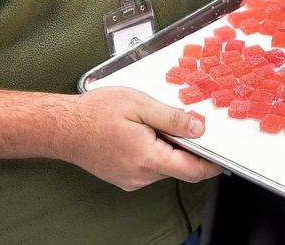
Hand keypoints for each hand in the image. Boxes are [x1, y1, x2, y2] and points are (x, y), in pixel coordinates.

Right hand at [62, 87, 222, 191]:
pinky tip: (140, 133)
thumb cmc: (95, 113)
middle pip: (177, 166)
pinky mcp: (122, 177)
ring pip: (162, 166)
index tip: (221, 156)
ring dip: (166, 148)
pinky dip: (152, 151)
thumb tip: (198, 128)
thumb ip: (172, 117)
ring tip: (150, 123)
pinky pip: (147, 167)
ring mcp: (130, 180)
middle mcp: (140, 175)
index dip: (211, 164)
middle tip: (180, 121)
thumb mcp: (139, 104)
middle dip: (185, 146)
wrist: (62, 127)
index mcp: (147, 157)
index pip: (191, 170)